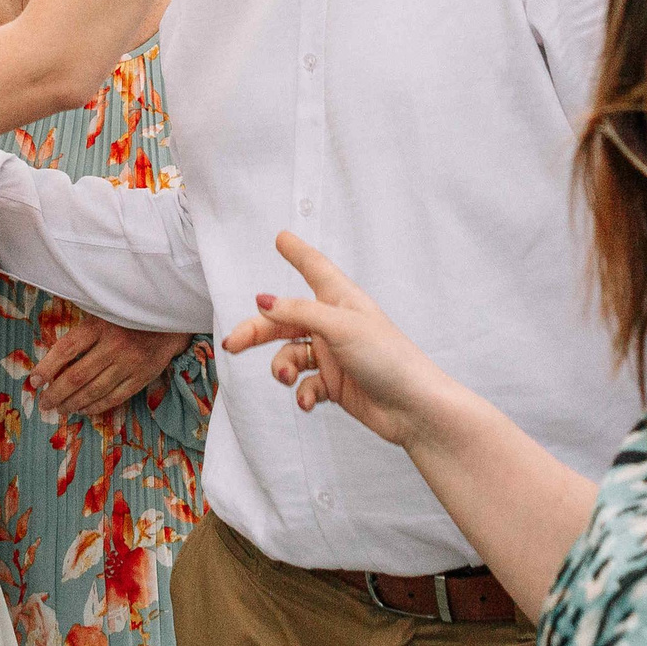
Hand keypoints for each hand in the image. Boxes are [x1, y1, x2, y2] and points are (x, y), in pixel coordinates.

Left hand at [29, 316, 189, 417]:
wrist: (170, 317)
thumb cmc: (129, 314)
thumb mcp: (103, 312)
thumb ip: (83, 331)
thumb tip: (53, 360)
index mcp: (99, 325)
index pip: (67, 349)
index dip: (48, 367)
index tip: (34, 381)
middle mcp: (113, 345)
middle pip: (78, 376)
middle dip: (57, 393)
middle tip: (45, 403)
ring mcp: (129, 363)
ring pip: (95, 390)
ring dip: (74, 403)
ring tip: (61, 409)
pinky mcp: (142, 377)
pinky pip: (115, 397)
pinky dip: (97, 407)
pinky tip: (84, 410)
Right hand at [222, 232, 457, 449]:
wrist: (414, 409)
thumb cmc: (389, 358)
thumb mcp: (340, 327)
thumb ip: (298, 313)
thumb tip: (263, 301)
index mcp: (340, 300)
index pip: (314, 267)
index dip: (297, 252)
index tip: (281, 237)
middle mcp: (333, 324)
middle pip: (285, 319)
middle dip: (257, 331)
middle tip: (232, 345)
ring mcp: (334, 354)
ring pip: (290, 354)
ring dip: (282, 367)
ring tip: (287, 379)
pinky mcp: (335, 384)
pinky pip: (305, 384)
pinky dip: (302, 392)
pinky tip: (308, 400)